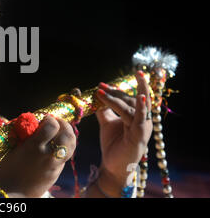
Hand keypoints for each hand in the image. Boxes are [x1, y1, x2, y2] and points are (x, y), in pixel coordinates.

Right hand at [0, 115, 76, 197]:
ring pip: (71, 146)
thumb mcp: (12, 148)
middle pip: (67, 135)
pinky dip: (63, 148)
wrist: (10, 193)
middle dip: (64, 125)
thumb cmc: (5, 169)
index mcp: (34, 146)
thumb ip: (25, 135)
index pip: (52, 126)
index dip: (50, 119)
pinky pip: (66, 157)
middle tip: (56, 123)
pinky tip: (54, 147)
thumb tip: (34, 123)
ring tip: (59, 133)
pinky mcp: (56, 174)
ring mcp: (54, 166)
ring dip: (67, 136)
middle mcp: (47, 155)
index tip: (45, 119)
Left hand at [94, 71, 152, 195]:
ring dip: (119, 97)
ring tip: (104, 91)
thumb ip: (104, 109)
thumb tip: (96, 94)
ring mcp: (143, 128)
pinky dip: (140, 107)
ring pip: (134, 107)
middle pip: (135, 99)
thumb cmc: (113, 144)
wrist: (113, 166)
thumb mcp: (107, 123)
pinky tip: (139, 97)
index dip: (116, 90)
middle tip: (130, 72)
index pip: (129, 98)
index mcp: (136, 116)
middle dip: (126, 87)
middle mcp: (143, 120)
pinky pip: (139, 119)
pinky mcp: (140, 137)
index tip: (101, 85)